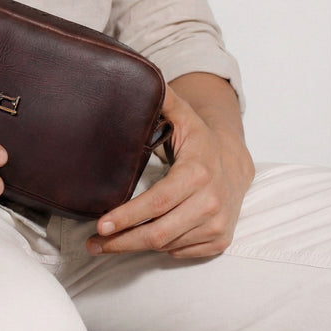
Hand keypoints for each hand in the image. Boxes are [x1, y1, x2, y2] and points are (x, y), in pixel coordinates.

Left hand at [86, 82, 254, 258]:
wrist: (237, 164)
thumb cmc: (200, 142)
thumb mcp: (184, 118)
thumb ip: (164, 101)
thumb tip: (147, 78)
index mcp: (197, 174)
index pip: (156, 203)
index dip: (127, 217)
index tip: (100, 226)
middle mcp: (210, 203)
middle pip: (158, 233)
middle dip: (121, 242)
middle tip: (93, 244)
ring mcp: (217, 225)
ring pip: (167, 246)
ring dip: (135, 247)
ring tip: (107, 244)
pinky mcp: (220, 240)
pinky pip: (181, 252)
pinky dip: (160, 249)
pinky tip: (143, 239)